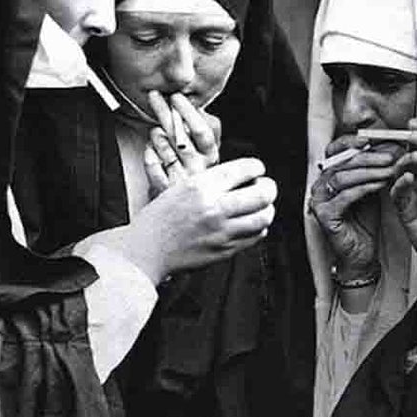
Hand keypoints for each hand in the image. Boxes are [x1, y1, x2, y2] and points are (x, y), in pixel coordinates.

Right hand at [124, 155, 276, 279]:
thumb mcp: (180, 188)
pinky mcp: (225, 250)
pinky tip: (251, 223)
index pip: (243, 170)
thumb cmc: (159, 218)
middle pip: (262, 194)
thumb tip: (240, 176)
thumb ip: (210, 182)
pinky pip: (255, 236)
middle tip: (265, 186)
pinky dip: (259, 227)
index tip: (257, 169)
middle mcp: (213, 208)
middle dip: (269, 187)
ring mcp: (221, 231)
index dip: (257, 167)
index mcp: (200, 187)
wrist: (147, 249)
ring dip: (267, 209)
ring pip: (264, 217)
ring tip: (262, 206)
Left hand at [143, 93, 221, 184]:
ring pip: (165, 150)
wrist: (190, 207)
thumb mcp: (207, 152)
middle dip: (165, 112)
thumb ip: (205, 130)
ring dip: (156, 135)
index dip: (188, 111)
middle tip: (154, 96)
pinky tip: (149, 148)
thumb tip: (196, 108)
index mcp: (211, 156)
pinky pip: (152, 165)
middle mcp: (198, 169)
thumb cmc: (197, 174)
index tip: (176, 97)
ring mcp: (181, 180)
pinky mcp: (165, 190)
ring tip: (155, 129)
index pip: (202, 130)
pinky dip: (149, 153)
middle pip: (180, 136)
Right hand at [306, 128, 416, 284]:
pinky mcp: (323, 215)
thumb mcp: (371, 187)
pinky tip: (381, 185)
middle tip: (392, 154)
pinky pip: (345, 196)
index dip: (353, 141)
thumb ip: (374, 168)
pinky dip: (364, 188)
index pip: (336, 150)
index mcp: (328, 174)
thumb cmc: (365, 220)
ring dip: (370, 171)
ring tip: (390, 168)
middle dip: (370, 156)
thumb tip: (391, 144)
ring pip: (343, 176)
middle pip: (343, 162)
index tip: (375, 138)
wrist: (361, 253)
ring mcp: (319, 199)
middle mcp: (319, 184)